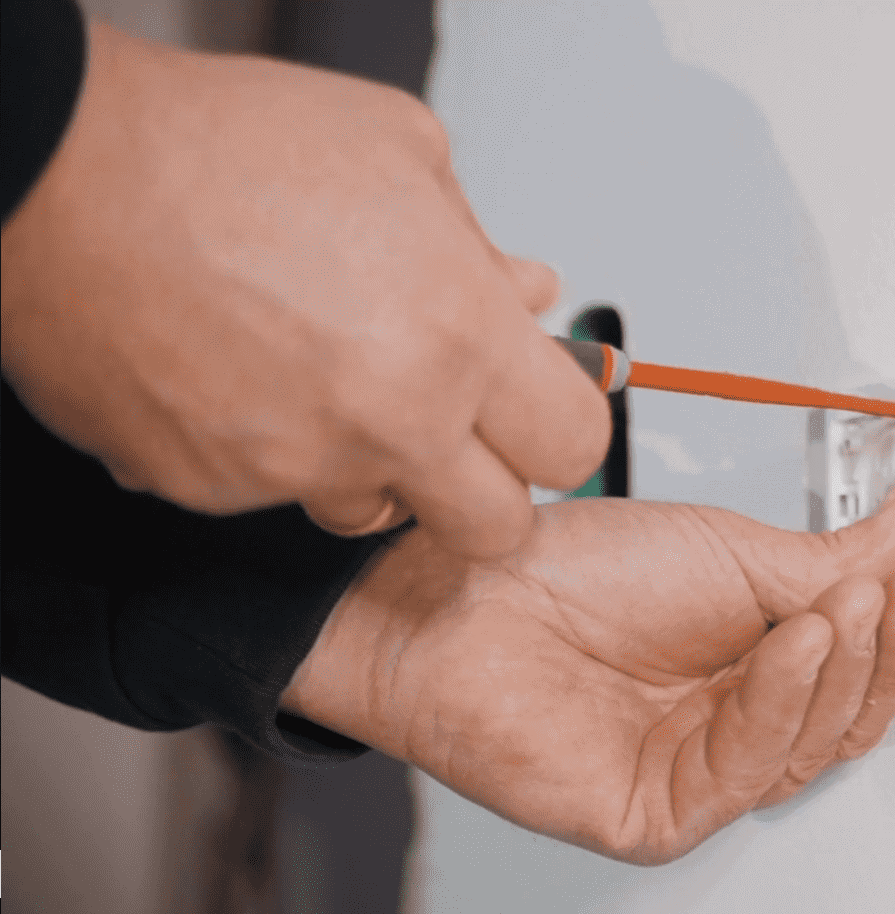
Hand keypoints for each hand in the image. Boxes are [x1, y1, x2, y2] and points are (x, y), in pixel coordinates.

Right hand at [0, 24, 606, 557]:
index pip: (573, 446)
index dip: (559, 425)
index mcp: (461, 336)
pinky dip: (267, 450)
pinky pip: (269, 494)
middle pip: (496, 525)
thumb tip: (527, 294)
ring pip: (373, 514)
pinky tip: (245, 373)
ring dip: (373, 467)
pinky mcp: (209, 488)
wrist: (59, 172)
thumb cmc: (222, 147)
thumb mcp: (401, 154)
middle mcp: (391, 419)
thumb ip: (480, 247)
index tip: (538, 407)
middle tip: (457, 424)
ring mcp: (297, 465)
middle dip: (485, 483)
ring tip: (328, 377)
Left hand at [281, 465, 894, 863]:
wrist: (457, 590)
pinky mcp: (662, 814)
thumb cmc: (572, 568)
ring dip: (848, 668)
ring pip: (815, 744)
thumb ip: (843, 554)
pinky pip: (746, 769)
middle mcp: (740, 721)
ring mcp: (702, 771)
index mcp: (766, 659)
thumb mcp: (737, 547)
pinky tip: (797, 644)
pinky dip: (783, 699)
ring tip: (857, 604)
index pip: (870, 665)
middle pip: (856, 712)